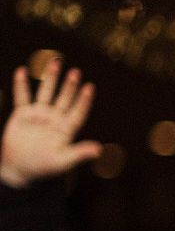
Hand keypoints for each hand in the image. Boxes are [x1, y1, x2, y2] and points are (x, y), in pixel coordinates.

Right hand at [0, 58, 100, 188]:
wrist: (20, 168)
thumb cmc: (43, 167)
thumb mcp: (63, 161)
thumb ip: (79, 153)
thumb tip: (99, 149)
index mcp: (66, 130)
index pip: (77, 112)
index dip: (84, 100)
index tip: (90, 87)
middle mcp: (54, 119)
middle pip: (64, 99)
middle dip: (69, 85)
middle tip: (76, 71)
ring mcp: (39, 116)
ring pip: (46, 93)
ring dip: (50, 78)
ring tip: (55, 62)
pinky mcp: (22, 115)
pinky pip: (22, 97)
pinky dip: (21, 85)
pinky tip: (22, 71)